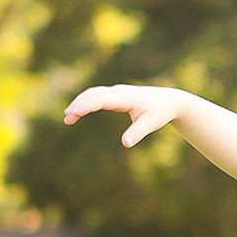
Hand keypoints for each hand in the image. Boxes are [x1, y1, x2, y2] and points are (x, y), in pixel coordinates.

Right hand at [63, 84, 187, 146]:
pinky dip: (86, 101)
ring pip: (93, 93)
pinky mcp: (116, 95)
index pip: (101, 100)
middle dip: (79, 105)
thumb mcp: (151, 124)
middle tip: (67, 119)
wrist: (169, 100)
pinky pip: (97, 95)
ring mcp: (117, 91)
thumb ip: (138, 133)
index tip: (73, 114)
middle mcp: (119, 92)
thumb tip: (125, 144)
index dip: (86, 106)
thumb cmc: (159, 113)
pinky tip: (78, 111)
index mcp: (126, 98)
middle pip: (94, 94)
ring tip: (68, 117)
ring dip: (80, 102)